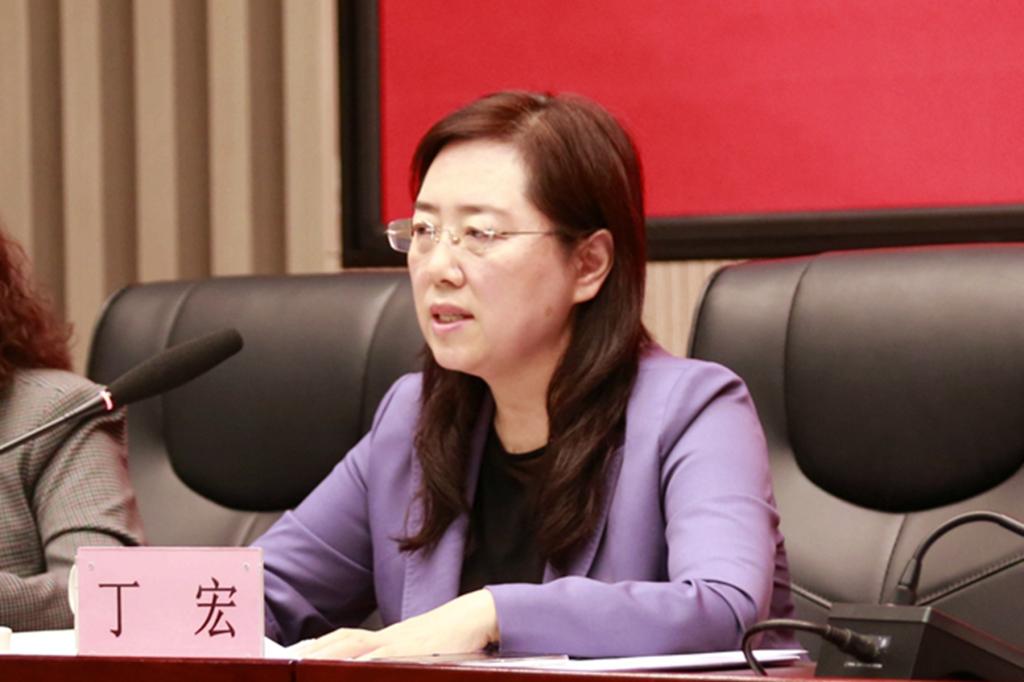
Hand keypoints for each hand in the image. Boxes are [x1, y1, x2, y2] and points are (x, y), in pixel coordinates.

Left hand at [300, 589, 498, 659]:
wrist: (476, 617)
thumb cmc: (451, 637)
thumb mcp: (418, 649)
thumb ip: (395, 656)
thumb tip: (371, 666)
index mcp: (388, 637)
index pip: (346, 639)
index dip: (321, 646)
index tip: (297, 653)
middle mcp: (390, 637)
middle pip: (345, 640)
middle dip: (317, 651)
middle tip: (292, 659)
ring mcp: (402, 642)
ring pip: (359, 648)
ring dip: (332, 655)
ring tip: (309, 663)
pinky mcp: (416, 651)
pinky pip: (387, 658)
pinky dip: (368, 664)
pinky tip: (356, 668)